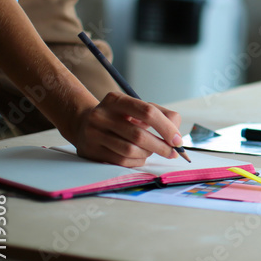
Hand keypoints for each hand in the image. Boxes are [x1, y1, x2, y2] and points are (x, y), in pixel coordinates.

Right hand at [69, 92, 183, 166]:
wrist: (83, 124)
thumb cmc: (121, 117)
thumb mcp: (137, 108)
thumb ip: (162, 115)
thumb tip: (177, 136)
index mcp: (116, 100)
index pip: (148, 112)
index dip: (166, 128)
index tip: (177, 141)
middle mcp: (101, 115)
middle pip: (139, 135)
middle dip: (161, 146)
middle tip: (172, 153)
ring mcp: (93, 133)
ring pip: (130, 150)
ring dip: (148, 154)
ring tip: (152, 151)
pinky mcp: (91, 151)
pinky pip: (121, 161)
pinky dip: (137, 161)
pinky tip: (140, 156)